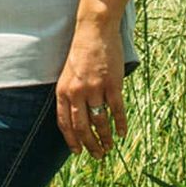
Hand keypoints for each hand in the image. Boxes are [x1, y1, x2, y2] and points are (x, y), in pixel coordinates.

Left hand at [56, 20, 126, 158]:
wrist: (94, 31)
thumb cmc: (81, 52)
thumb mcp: (67, 74)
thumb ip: (70, 94)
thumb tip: (77, 117)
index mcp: (63, 91)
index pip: (64, 123)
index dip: (71, 140)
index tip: (77, 152)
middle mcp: (77, 92)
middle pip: (82, 127)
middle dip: (90, 145)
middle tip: (97, 155)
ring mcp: (95, 89)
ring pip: (100, 121)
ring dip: (105, 137)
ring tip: (109, 147)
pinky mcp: (112, 84)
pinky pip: (117, 110)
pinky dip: (120, 124)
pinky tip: (122, 133)